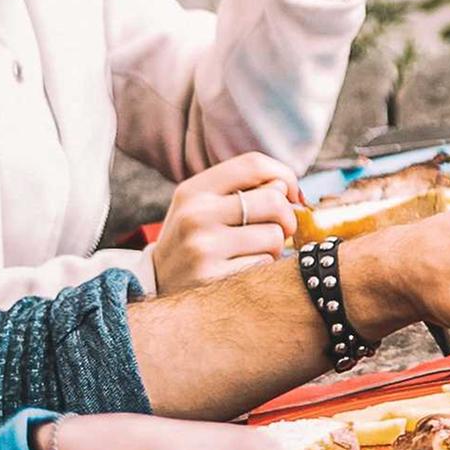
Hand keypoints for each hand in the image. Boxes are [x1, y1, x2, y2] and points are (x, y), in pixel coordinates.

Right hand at [151, 150, 301, 295]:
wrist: (157, 284)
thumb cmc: (194, 239)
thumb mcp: (204, 206)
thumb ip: (245, 190)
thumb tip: (287, 187)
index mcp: (194, 190)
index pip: (254, 164)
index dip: (285, 177)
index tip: (292, 195)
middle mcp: (195, 214)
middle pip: (274, 200)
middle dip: (286, 217)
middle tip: (278, 230)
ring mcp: (203, 248)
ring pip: (274, 236)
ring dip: (275, 247)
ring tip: (253, 252)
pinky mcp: (214, 279)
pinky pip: (265, 266)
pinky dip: (264, 269)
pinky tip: (243, 270)